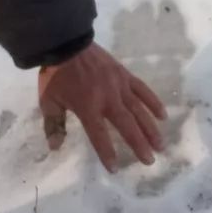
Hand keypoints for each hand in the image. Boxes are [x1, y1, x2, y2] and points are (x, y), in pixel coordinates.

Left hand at [38, 42, 167, 172]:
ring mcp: (119, 86)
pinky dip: (153, 102)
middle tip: (149, 161)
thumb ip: (53, 124)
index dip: (107, 153)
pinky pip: (142, 90)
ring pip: (139, 110)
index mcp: (88, 107)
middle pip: (127, 126)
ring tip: (160, 145)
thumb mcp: (48, 100)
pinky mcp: (125, 74)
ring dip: (150, 129)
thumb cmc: (56, 74)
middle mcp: (108, 99)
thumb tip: (55, 147)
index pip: (99, 135)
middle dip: (138, 144)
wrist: (66, 43)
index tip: (114, 169)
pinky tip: (163, 115)